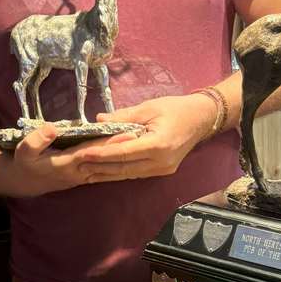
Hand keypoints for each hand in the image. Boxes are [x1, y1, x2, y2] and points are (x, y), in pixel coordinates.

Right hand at [5, 122, 138, 196]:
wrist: (24, 183)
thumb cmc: (24, 163)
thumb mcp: (23, 150)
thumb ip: (37, 140)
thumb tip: (52, 129)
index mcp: (65, 164)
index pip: (92, 152)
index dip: (109, 143)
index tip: (125, 133)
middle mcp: (78, 172)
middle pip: (105, 158)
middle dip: (124, 148)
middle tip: (143, 135)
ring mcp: (83, 177)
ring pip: (108, 166)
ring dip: (124, 156)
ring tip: (142, 142)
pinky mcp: (85, 177)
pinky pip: (105, 171)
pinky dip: (118, 165)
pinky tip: (131, 159)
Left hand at [79, 95, 217, 183]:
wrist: (201, 118)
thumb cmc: (176, 109)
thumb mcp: (149, 107)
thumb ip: (124, 116)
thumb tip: (99, 120)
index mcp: (158, 145)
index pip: (123, 152)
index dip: (102, 154)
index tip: (83, 154)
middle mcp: (161, 162)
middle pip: (124, 168)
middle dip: (100, 168)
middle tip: (78, 167)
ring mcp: (164, 169)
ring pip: (130, 174)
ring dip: (108, 174)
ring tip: (87, 174)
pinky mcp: (164, 170)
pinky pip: (137, 173)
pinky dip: (120, 172)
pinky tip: (106, 173)